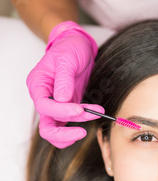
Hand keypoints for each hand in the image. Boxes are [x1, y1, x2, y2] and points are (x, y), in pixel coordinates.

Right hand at [27, 21, 103, 147]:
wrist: (77, 47)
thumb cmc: (69, 49)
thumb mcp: (67, 59)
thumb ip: (64, 79)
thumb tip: (62, 99)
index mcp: (37, 85)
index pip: (44, 106)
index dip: (61, 111)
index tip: (79, 109)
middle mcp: (43, 98)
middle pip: (46, 127)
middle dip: (64, 133)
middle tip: (82, 132)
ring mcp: (54, 106)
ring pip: (59, 129)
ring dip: (79, 125)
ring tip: (97, 112)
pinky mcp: (66, 109)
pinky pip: (71, 123)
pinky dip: (84, 121)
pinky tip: (96, 111)